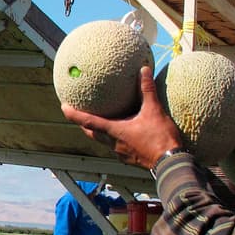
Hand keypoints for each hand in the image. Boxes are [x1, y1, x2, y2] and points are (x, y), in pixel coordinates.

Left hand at [59, 66, 183, 169]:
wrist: (170, 164)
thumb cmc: (161, 139)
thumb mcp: (154, 110)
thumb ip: (147, 90)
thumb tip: (143, 70)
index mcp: (114, 131)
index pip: (88, 121)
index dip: (74, 114)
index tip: (64, 107)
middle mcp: (113, 143)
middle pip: (92, 133)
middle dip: (83, 124)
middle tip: (78, 114)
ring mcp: (120, 153)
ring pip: (103, 141)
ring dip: (98, 132)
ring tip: (100, 121)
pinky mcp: (128, 159)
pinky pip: (116, 146)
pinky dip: (113, 138)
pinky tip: (122, 132)